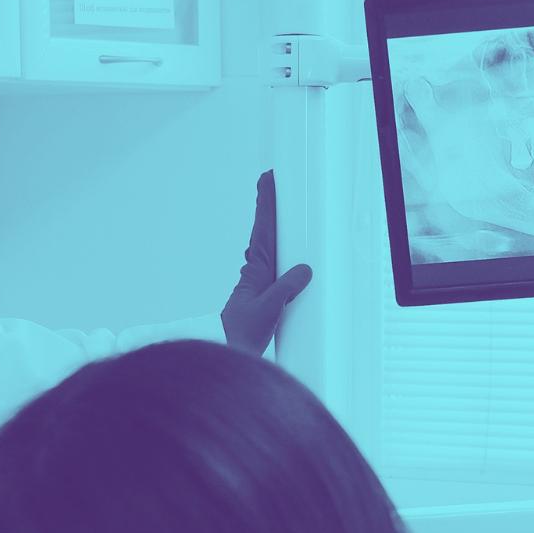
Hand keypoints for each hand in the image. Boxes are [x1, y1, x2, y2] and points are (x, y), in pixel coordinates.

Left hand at [221, 171, 310, 354]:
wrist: (230, 352)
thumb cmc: (242, 333)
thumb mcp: (268, 309)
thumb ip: (285, 288)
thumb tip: (303, 270)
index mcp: (256, 269)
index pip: (263, 228)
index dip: (265, 203)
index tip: (266, 181)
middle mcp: (257, 271)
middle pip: (264, 230)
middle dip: (268, 206)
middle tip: (270, 180)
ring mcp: (260, 282)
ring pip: (268, 245)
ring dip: (272, 223)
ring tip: (276, 203)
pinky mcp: (266, 294)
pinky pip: (276, 264)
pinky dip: (279, 249)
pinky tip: (285, 247)